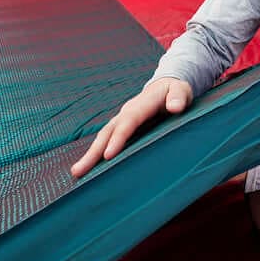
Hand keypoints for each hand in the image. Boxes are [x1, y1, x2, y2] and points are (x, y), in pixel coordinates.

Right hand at [69, 77, 192, 178]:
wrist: (166, 87)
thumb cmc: (176, 92)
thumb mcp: (182, 91)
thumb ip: (179, 97)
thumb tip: (175, 107)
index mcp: (141, 105)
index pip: (128, 122)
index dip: (118, 138)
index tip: (108, 156)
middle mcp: (126, 113)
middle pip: (107, 132)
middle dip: (93, 152)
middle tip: (79, 171)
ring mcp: (121, 121)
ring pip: (103, 138)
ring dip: (90, 155)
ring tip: (77, 173)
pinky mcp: (120, 128)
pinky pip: (106, 141)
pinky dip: (97, 154)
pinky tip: (90, 169)